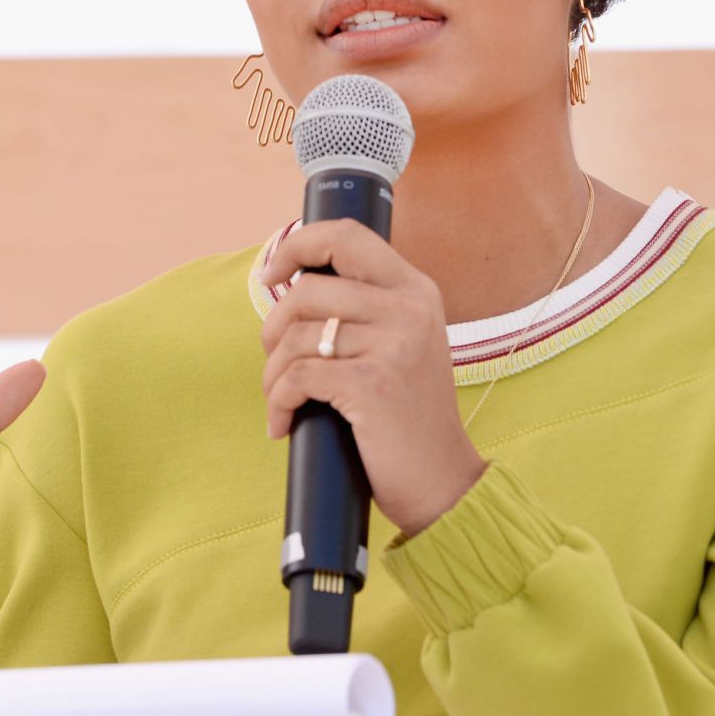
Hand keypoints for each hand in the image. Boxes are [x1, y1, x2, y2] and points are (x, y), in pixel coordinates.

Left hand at [258, 219, 486, 537]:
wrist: (442, 480)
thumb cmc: (408, 415)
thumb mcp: (402, 344)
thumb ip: (366, 308)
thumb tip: (295, 282)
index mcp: (416, 290)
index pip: (347, 235)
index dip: (297, 245)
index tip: (272, 275)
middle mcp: (409, 309)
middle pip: (308, 290)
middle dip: (274, 327)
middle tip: (276, 359)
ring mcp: (394, 345)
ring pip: (295, 338)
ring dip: (273, 374)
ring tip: (283, 399)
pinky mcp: (373, 385)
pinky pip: (296, 378)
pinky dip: (278, 402)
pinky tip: (283, 424)